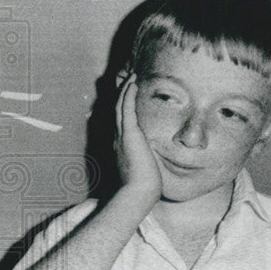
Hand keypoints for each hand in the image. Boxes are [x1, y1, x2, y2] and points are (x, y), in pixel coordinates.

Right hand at [115, 75, 161, 201]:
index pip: (121, 122)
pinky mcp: (129, 133)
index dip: (123, 108)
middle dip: (122, 95)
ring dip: (125, 90)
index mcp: (121, 147)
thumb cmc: (144, 186)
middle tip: (127, 81)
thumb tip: (153, 163)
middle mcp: (117, 139)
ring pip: (120, 106)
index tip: (127, 98)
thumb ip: (146, 162)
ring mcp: (121, 135)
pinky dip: (129, 95)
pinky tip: (133, 84)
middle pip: (117, 111)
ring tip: (131, 77)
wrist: (140, 192)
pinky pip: (127, 108)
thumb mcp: (144, 170)